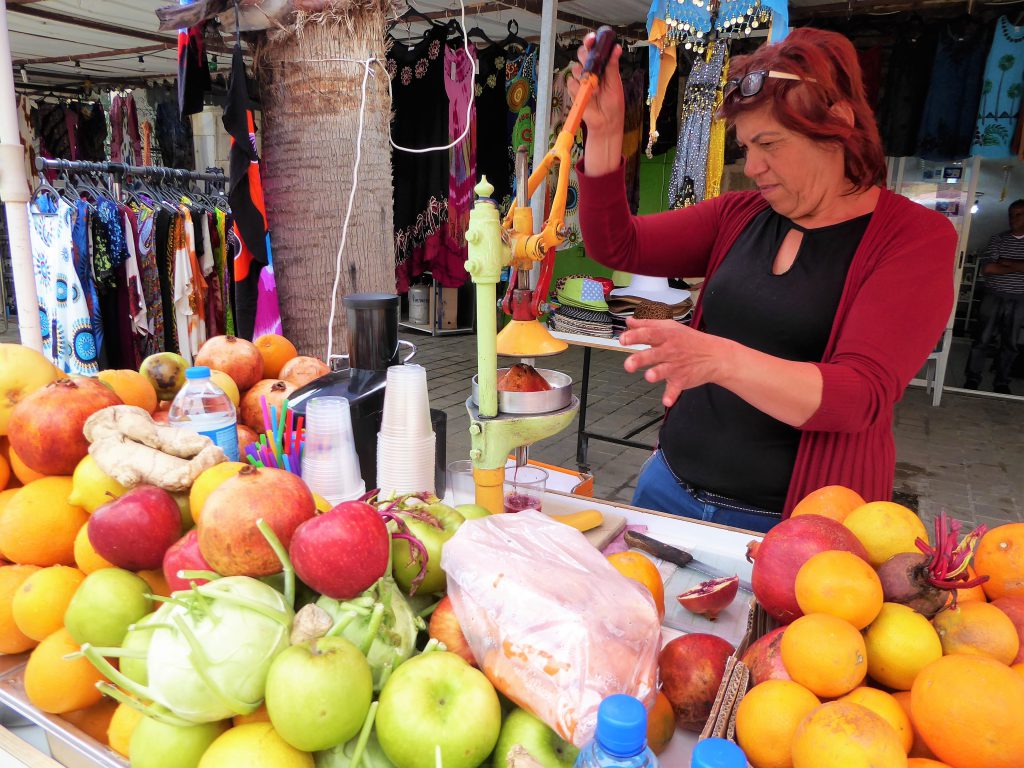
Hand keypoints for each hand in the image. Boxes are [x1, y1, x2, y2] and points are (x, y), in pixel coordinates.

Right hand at [567, 33, 624, 137]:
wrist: (606, 122)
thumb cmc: (613, 103)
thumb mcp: (615, 83)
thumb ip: (613, 65)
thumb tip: (617, 48)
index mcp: (602, 66)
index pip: (594, 49)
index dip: (591, 41)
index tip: (592, 38)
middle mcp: (591, 70)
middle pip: (581, 54)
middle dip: (585, 56)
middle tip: (591, 63)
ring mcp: (582, 80)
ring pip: (575, 68)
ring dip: (583, 76)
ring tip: (594, 88)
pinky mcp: (575, 91)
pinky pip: (571, 83)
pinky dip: (578, 89)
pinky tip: (587, 96)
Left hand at [619, 318, 733, 407]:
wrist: (714, 356)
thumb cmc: (688, 340)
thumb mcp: (669, 327)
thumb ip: (647, 325)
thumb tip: (628, 322)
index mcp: (665, 336)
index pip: (648, 334)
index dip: (635, 336)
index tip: (623, 339)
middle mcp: (669, 350)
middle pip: (653, 354)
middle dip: (640, 359)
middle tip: (628, 364)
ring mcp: (676, 366)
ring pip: (664, 370)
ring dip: (656, 374)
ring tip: (649, 376)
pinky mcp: (681, 379)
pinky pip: (675, 388)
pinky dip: (672, 395)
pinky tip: (666, 401)